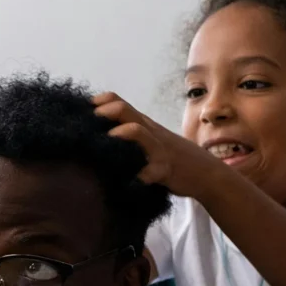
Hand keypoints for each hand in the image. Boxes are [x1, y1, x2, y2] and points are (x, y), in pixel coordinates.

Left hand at [92, 91, 233, 200]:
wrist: (206, 172)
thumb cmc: (172, 158)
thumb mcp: (150, 141)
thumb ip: (130, 137)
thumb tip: (97, 140)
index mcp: (143, 124)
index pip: (118, 102)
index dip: (99, 102)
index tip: (79, 110)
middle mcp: (149, 131)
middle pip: (125, 109)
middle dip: (104, 112)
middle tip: (87, 122)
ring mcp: (157, 149)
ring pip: (138, 132)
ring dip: (120, 133)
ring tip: (107, 140)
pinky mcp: (165, 169)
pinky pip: (151, 171)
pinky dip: (138, 177)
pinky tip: (127, 183)